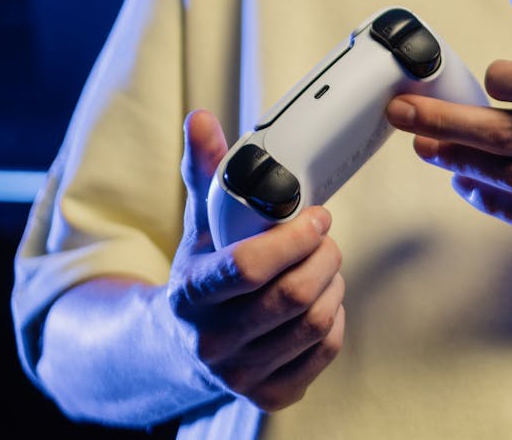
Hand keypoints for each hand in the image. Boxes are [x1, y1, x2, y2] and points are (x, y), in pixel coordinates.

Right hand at [167, 110, 344, 412]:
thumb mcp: (197, 224)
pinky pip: (323, 351)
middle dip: (322, 256)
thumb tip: (201, 118)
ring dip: (332, 283)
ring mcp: (242, 374)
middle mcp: (214, 341)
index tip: (316, 216)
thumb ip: (205, 170)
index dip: (293, 239)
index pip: (249, 268)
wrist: (177, 348)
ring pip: (314, 323)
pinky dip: (335, 318)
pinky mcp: (270, 393)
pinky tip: (324, 297)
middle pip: (292, 296)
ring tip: (325, 262)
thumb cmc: (198, 274)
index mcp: (193, 294)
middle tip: (326, 234)